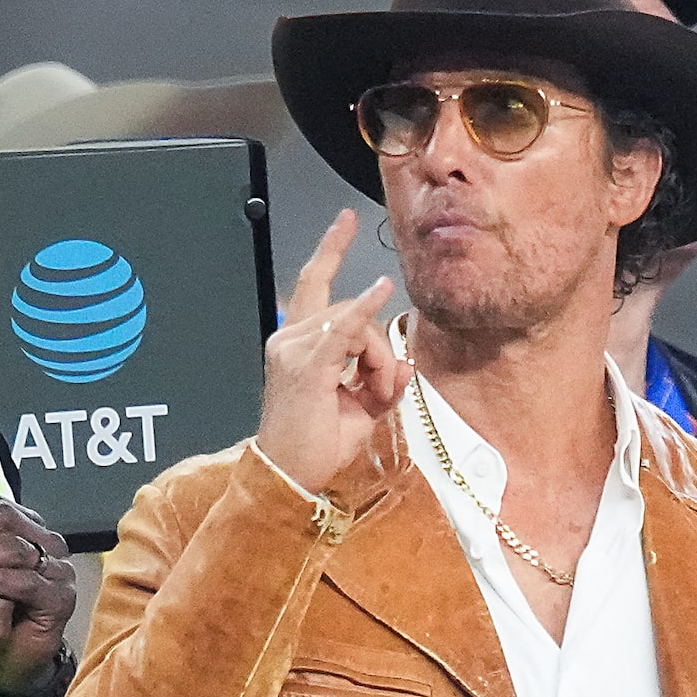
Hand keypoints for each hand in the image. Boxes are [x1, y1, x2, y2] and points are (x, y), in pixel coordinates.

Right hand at [256, 209, 406, 490]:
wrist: (290, 476)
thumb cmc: (317, 445)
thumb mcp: (361, 409)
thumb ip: (383, 381)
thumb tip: (405, 363)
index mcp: (299, 344)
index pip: (315, 285)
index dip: (330, 251)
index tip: (346, 221)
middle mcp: (290, 339)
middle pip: (346, 307)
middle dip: (368, 327)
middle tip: (370, 346)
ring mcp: (294, 349)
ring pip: (355, 325)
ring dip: (376, 359)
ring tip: (372, 394)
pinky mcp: (306, 364)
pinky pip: (344, 328)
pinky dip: (364, 310)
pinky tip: (381, 291)